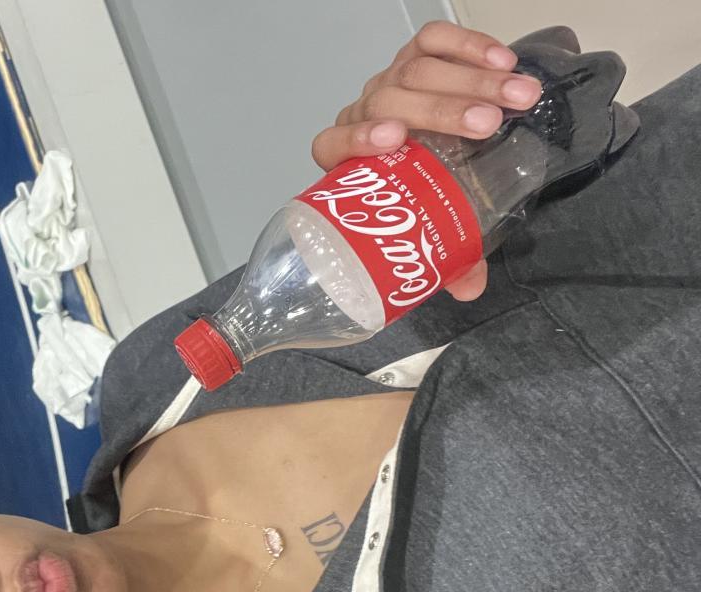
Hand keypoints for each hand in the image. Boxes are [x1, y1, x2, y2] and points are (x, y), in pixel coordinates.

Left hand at [310, 21, 543, 301]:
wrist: (432, 145)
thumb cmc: (423, 193)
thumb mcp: (431, 224)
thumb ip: (447, 255)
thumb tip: (470, 288)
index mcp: (349, 159)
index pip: (335, 143)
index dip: (358, 138)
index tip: (393, 141)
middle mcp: (365, 114)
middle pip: (391, 98)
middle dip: (441, 109)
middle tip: (488, 125)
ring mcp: (389, 81)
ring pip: (418, 68)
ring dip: (472, 80)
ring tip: (519, 97)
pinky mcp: (416, 56)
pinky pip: (435, 40)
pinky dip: (469, 46)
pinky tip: (504, 61)